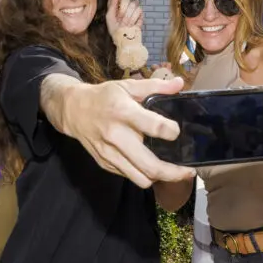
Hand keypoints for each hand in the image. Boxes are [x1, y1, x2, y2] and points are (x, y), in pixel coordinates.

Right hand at [60, 76, 194, 187]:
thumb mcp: (128, 86)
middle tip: (189, 171)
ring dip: (159, 178)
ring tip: (171, 171)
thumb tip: (180, 84)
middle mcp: (116, 135)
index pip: (154, 127)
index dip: (171, 131)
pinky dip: (143, 174)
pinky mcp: (105, 163)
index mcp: (124, 112)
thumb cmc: (104, 96)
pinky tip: (151, 166)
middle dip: (174, 173)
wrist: (73, 110)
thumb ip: (156, 86)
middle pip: (150, 165)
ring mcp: (109, 153)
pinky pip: (129, 177)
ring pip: (140, 178)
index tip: (177, 132)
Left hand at [105, 0, 141, 36]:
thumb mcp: (110, 16)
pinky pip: (139, 11)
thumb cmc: (114, 28)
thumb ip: (112, 3)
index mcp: (116, 3)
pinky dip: (134, 19)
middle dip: (122, 10)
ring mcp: (133, 8)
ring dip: (128, 17)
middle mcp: (125, 4)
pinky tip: (131, 24)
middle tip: (120, 19)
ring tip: (125, 24)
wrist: (123, 39)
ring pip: (134, 5)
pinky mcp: (140, 14)